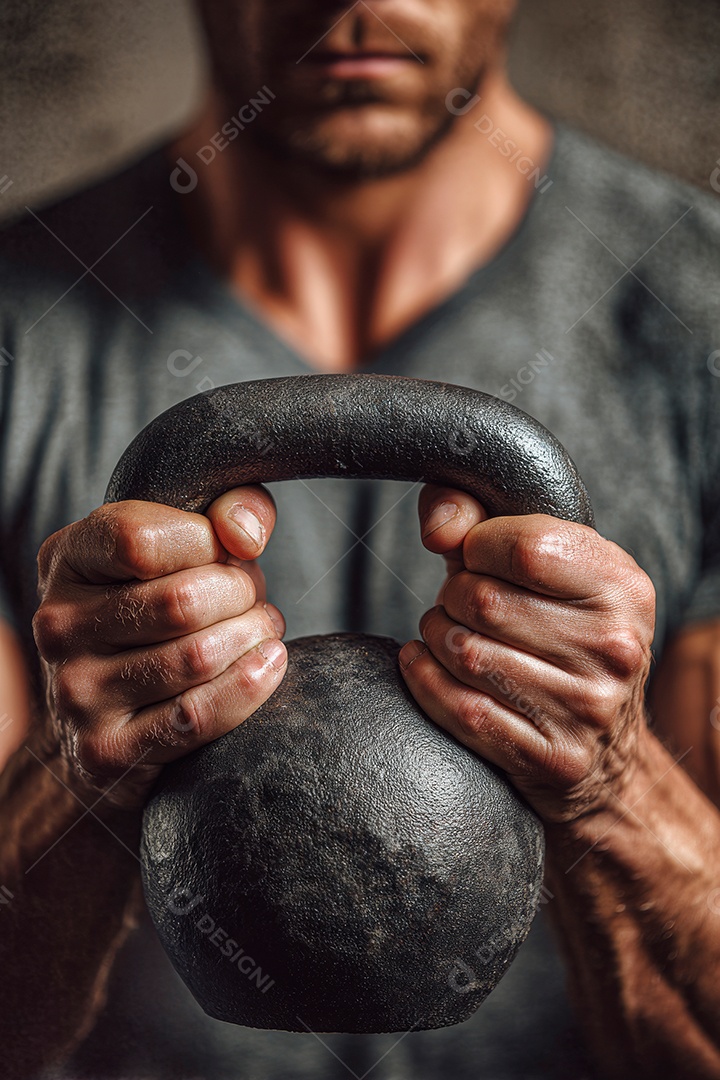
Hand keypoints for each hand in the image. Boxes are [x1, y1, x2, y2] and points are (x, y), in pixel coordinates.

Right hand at [32, 486, 285, 808]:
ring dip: (252, 638)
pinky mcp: (105, 751)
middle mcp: (59, 624)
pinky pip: (197, 715)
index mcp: (68, 558)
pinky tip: (268, 664)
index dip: (207, 541)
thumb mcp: (182, 544)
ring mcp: (75, 692)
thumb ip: (227, 510)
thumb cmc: (163, 610)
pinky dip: (248, 686)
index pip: (140, 538)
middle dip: (242, 594)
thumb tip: (244, 532)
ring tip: (261, 630)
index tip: (229, 552)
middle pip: (181, 601)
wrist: (114, 713)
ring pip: (197, 657)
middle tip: (254, 600)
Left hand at [398, 485, 655, 823]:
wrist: (608, 749)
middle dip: (451, 595)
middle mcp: (615, 647)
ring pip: (464, 653)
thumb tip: (439, 528)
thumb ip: (481, 517)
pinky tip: (426, 664)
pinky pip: (460, 709)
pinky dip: (425, 679)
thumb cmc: (559, 633)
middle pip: (484, 600)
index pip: (523, 546)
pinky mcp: (553, 757)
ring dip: (436, 637)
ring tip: (449, 634)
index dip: (477, 545)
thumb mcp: (546, 566)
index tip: (475, 556)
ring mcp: (587, 708)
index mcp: (623, 587)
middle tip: (457, 602)